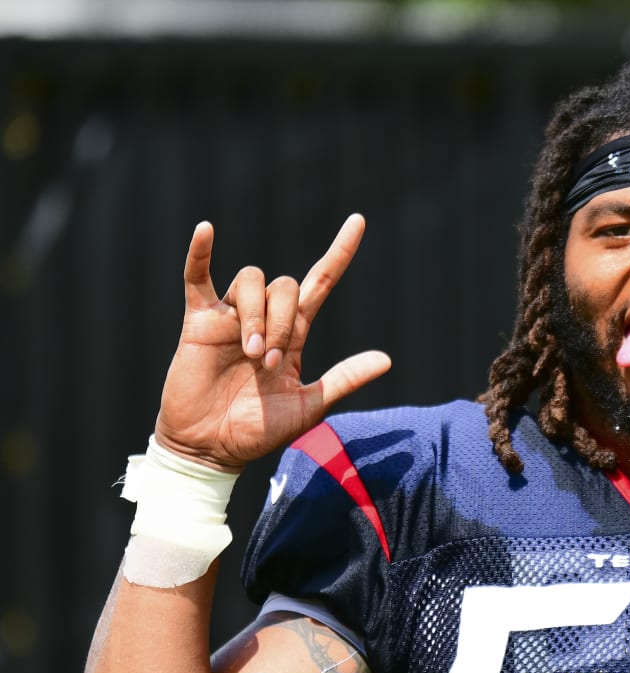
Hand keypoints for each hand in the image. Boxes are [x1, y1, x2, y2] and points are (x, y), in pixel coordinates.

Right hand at [153, 214, 391, 472]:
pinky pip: (197, 277)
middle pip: (284, 285)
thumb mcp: (308, 405)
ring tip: (250, 353)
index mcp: (293, 333)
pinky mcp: (199, 323)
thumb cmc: (258, 431)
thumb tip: (387, 359)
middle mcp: (264, 318)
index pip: (321, 282)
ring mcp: (230, 317)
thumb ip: (344, 379)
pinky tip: (206, 230)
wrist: (212, 449)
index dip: (340, 252)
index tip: (358, 221)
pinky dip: (200, 253)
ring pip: (251, 281)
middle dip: (282, 321)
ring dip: (256, 315)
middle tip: (270, 362)